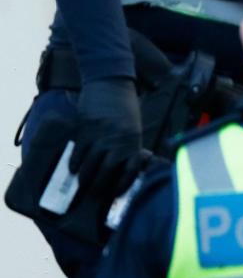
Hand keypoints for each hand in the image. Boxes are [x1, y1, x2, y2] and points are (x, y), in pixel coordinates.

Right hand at [71, 77, 142, 193]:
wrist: (111, 82)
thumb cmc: (125, 109)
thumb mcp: (134, 129)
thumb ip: (129, 148)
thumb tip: (122, 170)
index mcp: (133, 142)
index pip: (130, 171)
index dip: (122, 185)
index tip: (116, 194)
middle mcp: (117, 140)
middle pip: (106, 170)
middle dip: (99, 185)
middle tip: (93, 194)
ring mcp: (99, 133)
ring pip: (89, 162)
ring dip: (84, 177)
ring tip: (82, 185)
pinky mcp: (84, 127)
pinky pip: (78, 149)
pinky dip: (74, 162)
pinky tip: (73, 169)